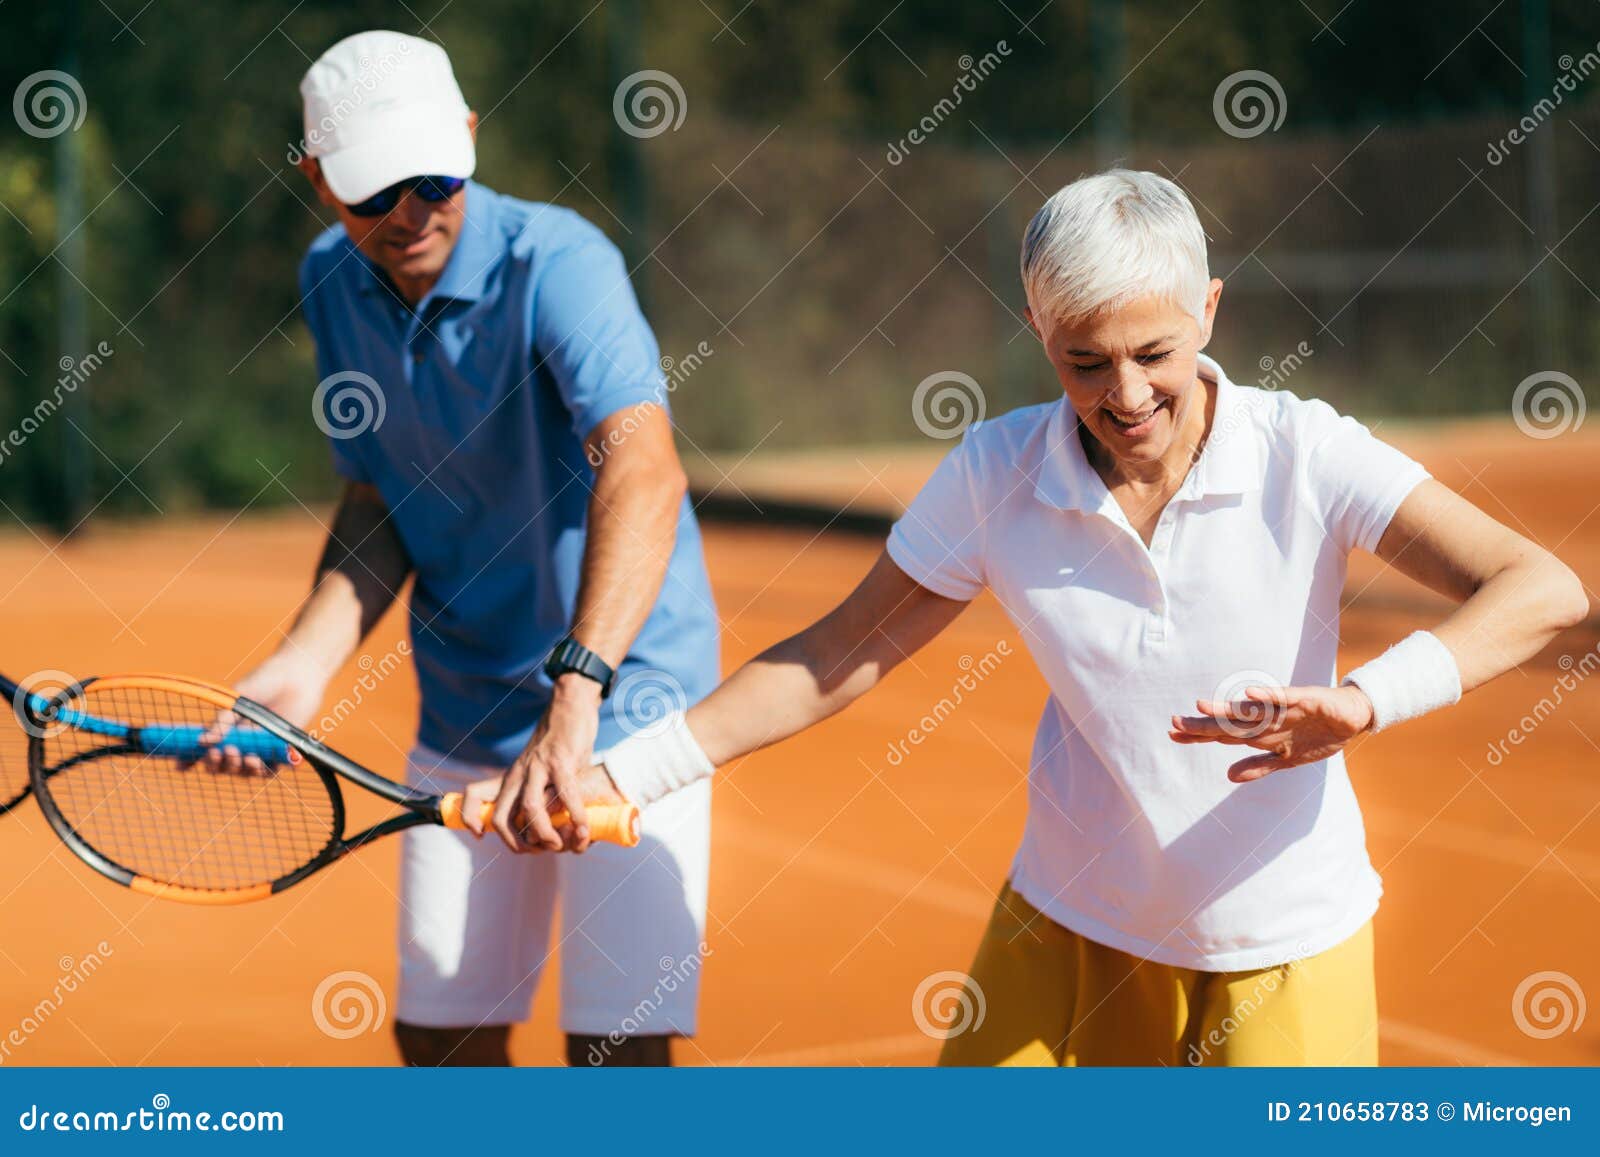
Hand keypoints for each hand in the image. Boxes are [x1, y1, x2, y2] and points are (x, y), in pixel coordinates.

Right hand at [200, 648, 330, 773]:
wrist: (297, 675)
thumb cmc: (264, 682)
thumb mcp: (236, 701)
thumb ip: (222, 722)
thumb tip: (202, 742)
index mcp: (227, 730)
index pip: (206, 751)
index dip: (194, 761)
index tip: (181, 765)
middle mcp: (242, 742)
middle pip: (225, 766)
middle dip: (221, 765)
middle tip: (225, 752)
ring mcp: (262, 747)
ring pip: (247, 772)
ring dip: (243, 770)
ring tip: (248, 757)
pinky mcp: (282, 749)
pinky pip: (274, 768)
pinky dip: (269, 769)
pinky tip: (264, 761)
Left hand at [459, 758, 625, 850]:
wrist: (569, 708)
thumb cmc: (559, 745)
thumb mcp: (541, 769)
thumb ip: (542, 793)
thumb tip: (556, 826)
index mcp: (511, 777)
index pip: (473, 794)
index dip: (470, 818)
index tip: (480, 835)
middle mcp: (519, 774)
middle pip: (501, 817)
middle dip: (517, 843)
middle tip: (539, 850)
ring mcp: (538, 767)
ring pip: (530, 809)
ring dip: (545, 834)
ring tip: (560, 843)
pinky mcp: (561, 762)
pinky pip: (566, 795)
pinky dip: (575, 817)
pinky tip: (583, 829)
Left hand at [1169, 683, 1374, 782]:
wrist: (1353, 716)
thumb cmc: (1317, 734)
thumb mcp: (1287, 759)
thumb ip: (1259, 766)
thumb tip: (1228, 776)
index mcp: (1261, 733)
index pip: (1223, 735)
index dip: (1199, 735)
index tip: (1172, 735)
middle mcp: (1267, 719)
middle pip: (1230, 723)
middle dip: (1204, 725)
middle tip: (1174, 723)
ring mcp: (1284, 708)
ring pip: (1251, 711)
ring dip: (1227, 709)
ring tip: (1201, 707)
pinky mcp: (1304, 700)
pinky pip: (1284, 698)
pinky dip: (1268, 697)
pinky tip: (1248, 696)